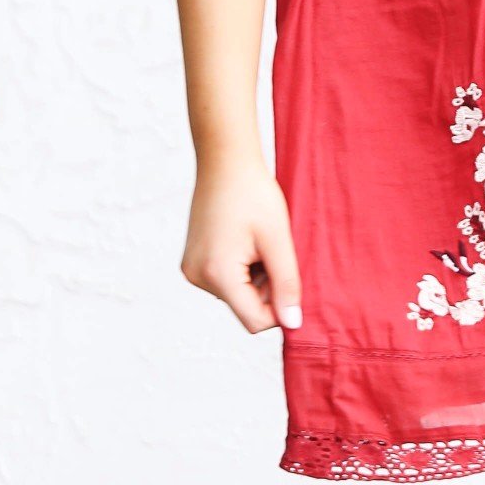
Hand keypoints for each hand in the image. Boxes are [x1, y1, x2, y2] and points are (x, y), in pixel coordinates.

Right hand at [182, 153, 303, 334]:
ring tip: (257, 242)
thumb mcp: (277, 240)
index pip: (254, 321)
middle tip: (273, 251)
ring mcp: (192, 270)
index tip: (290, 280)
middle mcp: (198, 277)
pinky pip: (225, 281)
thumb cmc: (252, 193)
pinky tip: (245, 241)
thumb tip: (292, 323)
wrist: (225, 161)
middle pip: (245, 308)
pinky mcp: (193, 262)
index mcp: (217, 274)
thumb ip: (286, 284)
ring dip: (255, 278)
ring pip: (237, 295)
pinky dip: (242, 269)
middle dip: (267, 288)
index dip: (279, 309)